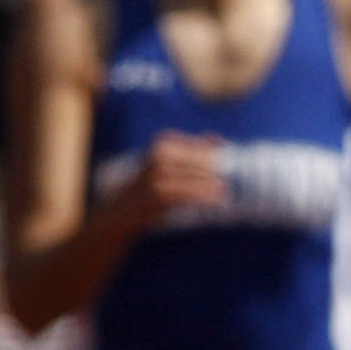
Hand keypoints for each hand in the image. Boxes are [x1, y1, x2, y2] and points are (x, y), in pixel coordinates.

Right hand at [111, 132, 227, 228]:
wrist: (121, 211)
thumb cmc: (150, 185)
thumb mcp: (167, 161)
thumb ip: (193, 149)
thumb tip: (220, 139)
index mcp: (163, 142)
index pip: (201, 147)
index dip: (216, 157)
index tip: (229, 165)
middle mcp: (160, 154)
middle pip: (203, 162)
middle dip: (217, 173)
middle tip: (227, 184)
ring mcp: (159, 174)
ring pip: (200, 178)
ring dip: (215, 187)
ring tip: (226, 193)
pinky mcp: (161, 193)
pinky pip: (193, 194)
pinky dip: (208, 198)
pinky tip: (219, 202)